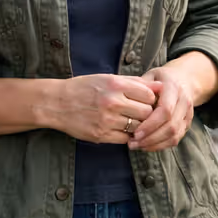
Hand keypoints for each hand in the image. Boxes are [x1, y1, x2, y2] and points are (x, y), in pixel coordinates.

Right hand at [46, 74, 160, 144]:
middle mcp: (112, 102)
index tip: (146, 101)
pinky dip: (128, 135)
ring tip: (132, 121)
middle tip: (142, 113)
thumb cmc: (84, 88)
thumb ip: (136, 83)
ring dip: (138, 126)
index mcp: (115, 85)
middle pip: (146, 112)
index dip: (151, 99)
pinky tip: (122, 129)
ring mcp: (107, 120)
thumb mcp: (108, 79)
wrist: (57, 103)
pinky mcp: (101, 135)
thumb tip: (161, 87)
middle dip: (147, 114)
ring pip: (138, 127)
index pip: (149, 95)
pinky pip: (125, 138)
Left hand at [129, 54, 217, 151]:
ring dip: (154, 144)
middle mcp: (184, 102)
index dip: (151, 124)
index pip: (165, 110)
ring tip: (136, 146)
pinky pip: (175, 139)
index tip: (135, 133)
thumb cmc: (161, 79)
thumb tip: (128, 101)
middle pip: (170, 126)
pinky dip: (160, 145)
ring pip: (174, 135)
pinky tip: (146, 146)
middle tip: (132, 143)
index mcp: (174, 88)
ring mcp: (187, 114)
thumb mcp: (150, 76)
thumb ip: (140, 87)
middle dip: (151, 137)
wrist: (184, 80)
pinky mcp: (186, 124)